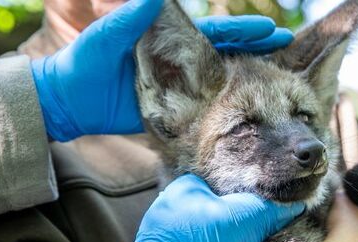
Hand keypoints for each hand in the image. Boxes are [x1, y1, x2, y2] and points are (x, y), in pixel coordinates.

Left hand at [31, 0, 293, 141]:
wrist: (72, 101)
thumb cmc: (85, 64)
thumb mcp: (106, 38)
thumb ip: (129, 17)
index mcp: (171, 40)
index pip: (216, 32)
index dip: (244, 31)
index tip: (271, 29)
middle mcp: (182, 61)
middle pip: (229, 53)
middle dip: (258, 49)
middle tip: (285, 46)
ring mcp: (182, 86)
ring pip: (224, 79)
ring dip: (250, 77)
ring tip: (278, 79)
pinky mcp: (176, 109)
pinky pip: (208, 105)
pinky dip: (230, 104)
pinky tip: (249, 108)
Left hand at [117, 174, 303, 241]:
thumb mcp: (244, 221)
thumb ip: (269, 211)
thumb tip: (297, 206)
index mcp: (185, 184)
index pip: (221, 179)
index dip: (243, 190)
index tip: (259, 202)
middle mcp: (168, 201)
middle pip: (209, 203)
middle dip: (228, 213)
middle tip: (249, 225)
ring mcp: (160, 227)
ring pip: (197, 224)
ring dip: (214, 233)